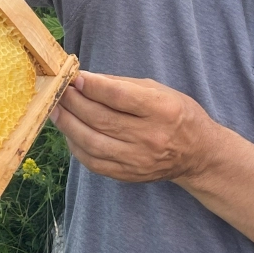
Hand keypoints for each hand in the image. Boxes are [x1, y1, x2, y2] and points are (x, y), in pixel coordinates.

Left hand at [50, 71, 218, 183]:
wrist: (197, 154)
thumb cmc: (177, 114)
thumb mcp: (158, 90)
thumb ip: (121, 85)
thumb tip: (84, 79)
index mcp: (162, 109)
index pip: (119, 96)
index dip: (92, 86)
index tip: (74, 77)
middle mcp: (150, 137)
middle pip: (100, 119)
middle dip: (73, 102)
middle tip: (57, 90)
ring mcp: (138, 159)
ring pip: (92, 142)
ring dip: (68, 125)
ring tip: (56, 110)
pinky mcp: (128, 175)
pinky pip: (93, 162)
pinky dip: (76, 146)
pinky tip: (69, 132)